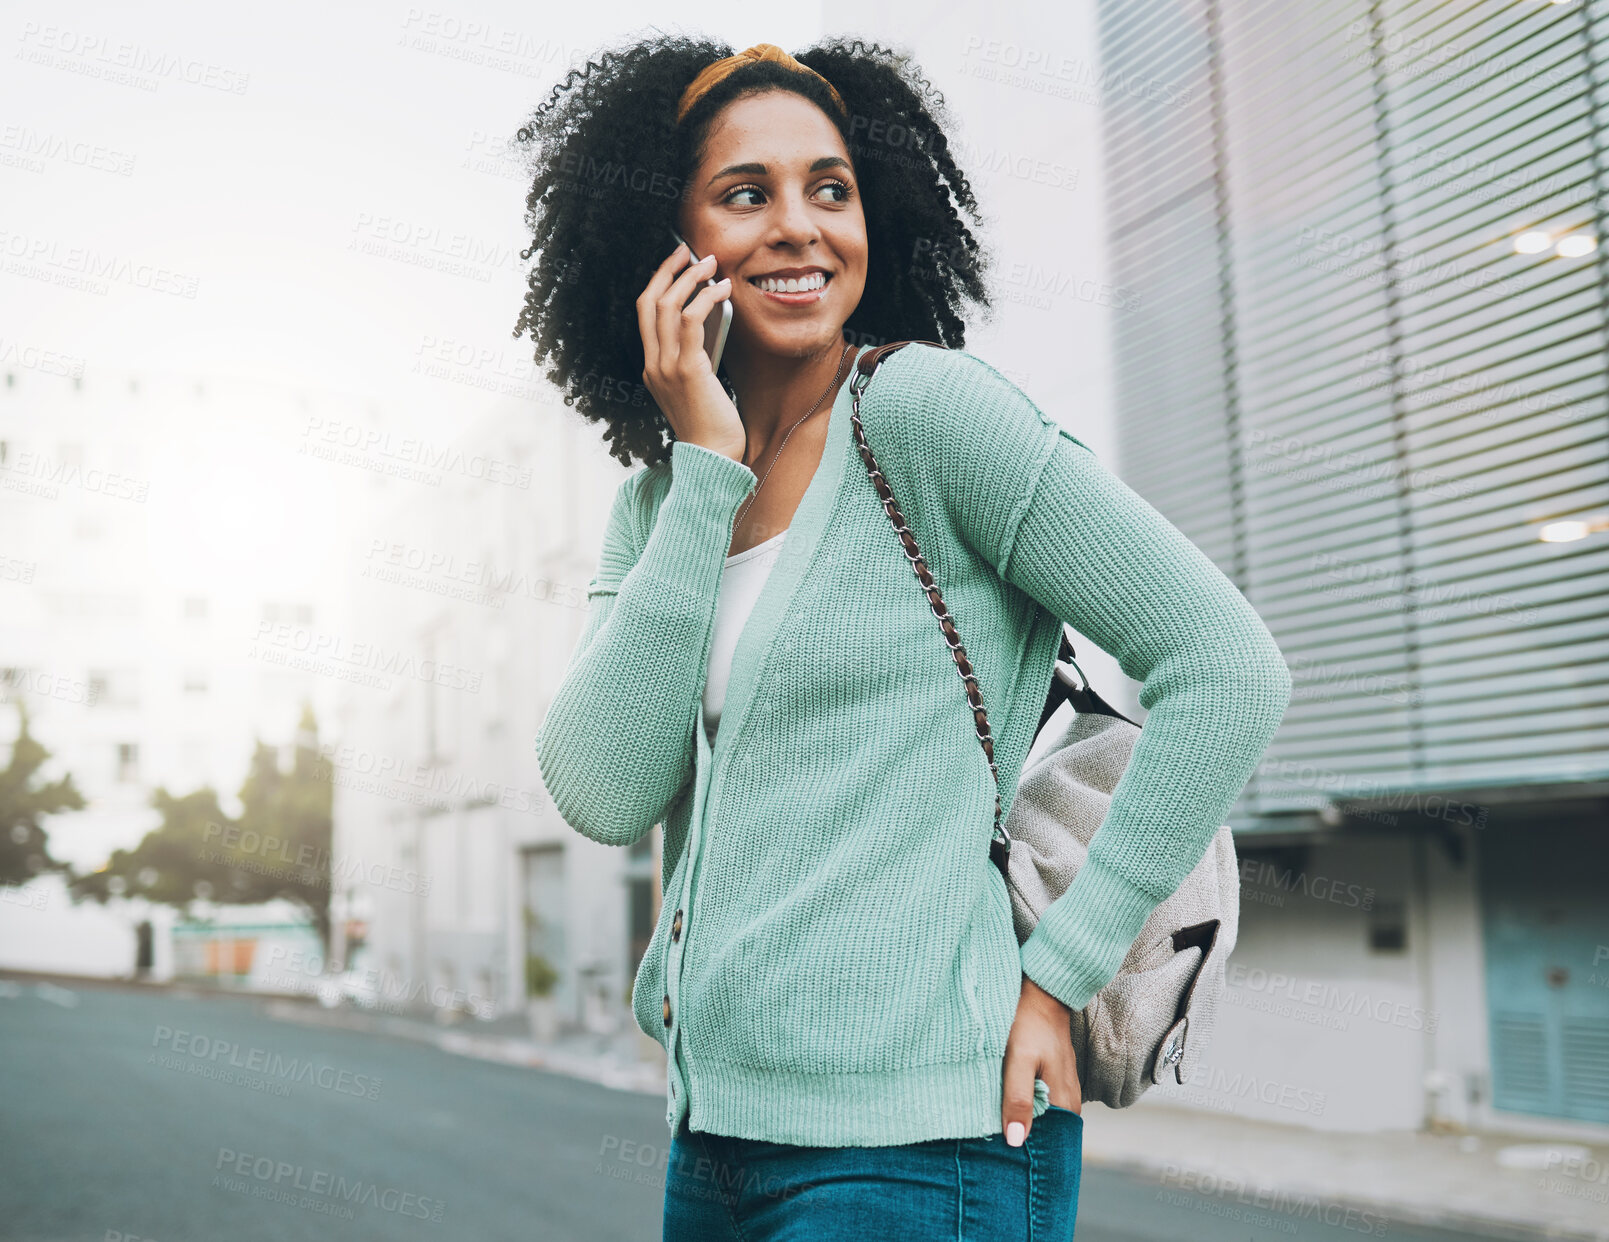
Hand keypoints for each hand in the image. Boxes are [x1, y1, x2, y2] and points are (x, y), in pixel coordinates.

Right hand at [637, 242, 744, 460]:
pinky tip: (723, 289)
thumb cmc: (713, 425)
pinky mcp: (687, 370)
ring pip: (667, 306)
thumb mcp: (698, 385)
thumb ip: (696, 356)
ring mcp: (666, 367)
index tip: (678, 262)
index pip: (645, 313)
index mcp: (651, 367)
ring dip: (690, 278)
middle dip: (668, 270)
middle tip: (690, 251)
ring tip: (711, 263)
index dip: (659, 282)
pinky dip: (706, 298)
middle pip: (649, 302)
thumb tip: (711, 319)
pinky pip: (692, 321)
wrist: (713, 457)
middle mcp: (653, 364)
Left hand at [1002, 975, 1081, 1146]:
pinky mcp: (1051, 1080)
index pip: (1049, 1147)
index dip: (1025, 1154)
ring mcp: (1061, 1091)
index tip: (999, 1159)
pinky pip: (1037, 1104)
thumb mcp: (1019, 1060)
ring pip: (1039, 1119)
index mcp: (1065, 1105)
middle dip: (1019, 1141)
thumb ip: (1018, 1099)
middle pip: (1043, 1135)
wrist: (1040, 991)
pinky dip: (1019, 1107)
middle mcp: (1068, 1103)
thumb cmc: (1028, 1023)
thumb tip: (1017, 1141)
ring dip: (1018, 1122)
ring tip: (990, 1129)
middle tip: (988, 1146)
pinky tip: (1000, 1107)